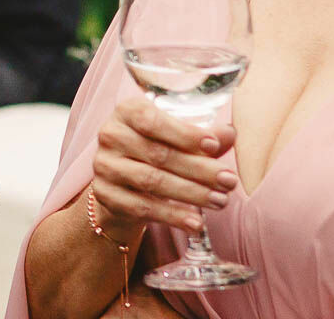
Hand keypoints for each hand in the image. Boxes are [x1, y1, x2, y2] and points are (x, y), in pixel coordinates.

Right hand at [91, 96, 238, 240]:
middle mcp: (111, 135)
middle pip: (158, 154)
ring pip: (152, 181)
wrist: (122, 182)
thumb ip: (201, 135)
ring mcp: (104, 166)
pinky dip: (172, 216)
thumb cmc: (155, 150)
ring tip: (220, 201)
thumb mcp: (175, 137)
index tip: (214, 146)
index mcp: (126, 111)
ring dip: (191, 193)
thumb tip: (229, 133)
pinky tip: (195, 222)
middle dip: (199, 169)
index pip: (152, 120)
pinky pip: (142, 207)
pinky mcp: (105, 194)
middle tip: (229, 180)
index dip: (184, 133)